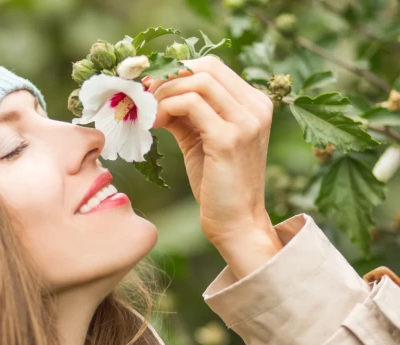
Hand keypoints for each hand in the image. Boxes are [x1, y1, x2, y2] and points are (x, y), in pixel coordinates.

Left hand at [142, 56, 276, 249]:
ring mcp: (246, 121)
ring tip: (147, 113)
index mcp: (254, 104)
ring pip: (197, 81)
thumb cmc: (218, 184)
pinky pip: (189, 104)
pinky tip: (154, 124)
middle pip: (205, 67)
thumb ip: (186, 113)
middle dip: (168, 76)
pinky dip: (165, 108)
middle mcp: (256, 107)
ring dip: (164, 93)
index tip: (150, 87)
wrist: (236, 223)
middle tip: (143, 96)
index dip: (176, 70)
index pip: (212, 67)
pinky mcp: (229, 138)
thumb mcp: (201, 139)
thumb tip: (154, 91)